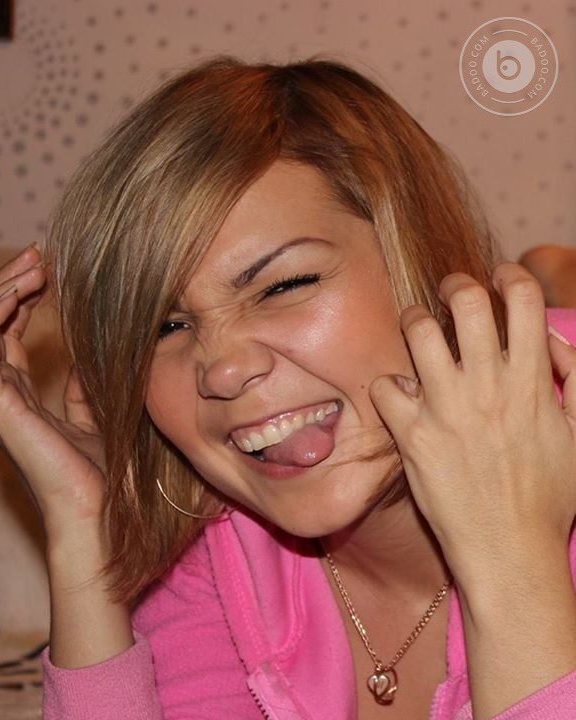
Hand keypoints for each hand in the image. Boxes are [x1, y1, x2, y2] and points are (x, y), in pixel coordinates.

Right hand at [0, 244, 106, 543]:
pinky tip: (18, 295)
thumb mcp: (93, 412)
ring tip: (35, 266)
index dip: (20, 298)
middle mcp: (1, 393)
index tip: (48, 269)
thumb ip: (81, 386)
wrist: (101, 504)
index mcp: (19, 394)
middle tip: (40, 256)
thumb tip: (85, 356)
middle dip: (10, 285)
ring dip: (2, 292)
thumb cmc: (99, 468)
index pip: (6, 333)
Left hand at [369, 261, 575, 584]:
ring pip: (418, 331)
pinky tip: (398, 394)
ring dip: (415, 321)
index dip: (510, 275)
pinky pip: (384, 386)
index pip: (522, 299)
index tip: (501, 277)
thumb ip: (574, 379)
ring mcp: (446, 410)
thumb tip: (550, 338)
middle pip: (465, 300)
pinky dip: (387, 384)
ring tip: (417, 329)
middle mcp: (487, 388)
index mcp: (531, 383)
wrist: (508, 553)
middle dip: (456, 283)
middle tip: (451, 292)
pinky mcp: (411, 436)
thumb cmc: (549, 498)